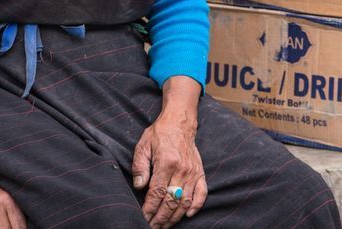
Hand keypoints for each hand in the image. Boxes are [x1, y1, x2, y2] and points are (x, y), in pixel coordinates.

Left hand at [131, 101, 207, 227]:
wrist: (179, 123)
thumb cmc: (159, 134)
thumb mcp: (143, 146)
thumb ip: (140, 166)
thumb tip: (139, 186)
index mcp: (166, 162)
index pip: (157, 192)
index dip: (150, 208)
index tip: (144, 217)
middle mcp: (181, 170)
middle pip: (171, 201)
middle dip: (161, 217)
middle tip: (152, 227)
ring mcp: (193, 173)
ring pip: (185, 201)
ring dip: (174, 216)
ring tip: (165, 225)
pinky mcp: (200, 173)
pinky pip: (201, 194)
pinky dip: (195, 206)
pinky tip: (187, 215)